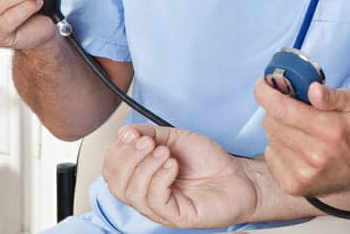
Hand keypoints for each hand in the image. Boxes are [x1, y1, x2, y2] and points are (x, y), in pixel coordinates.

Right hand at [104, 125, 257, 228]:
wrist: (237, 175)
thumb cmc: (208, 160)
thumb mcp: (175, 138)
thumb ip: (149, 133)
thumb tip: (124, 132)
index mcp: (142, 175)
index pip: (112, 170)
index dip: (118, 151)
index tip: (134, 135)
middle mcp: (147, 193)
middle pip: (116, 184)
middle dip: (129, 158)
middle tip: (148, 143)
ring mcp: (160, 207)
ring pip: (134, 193)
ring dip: (146, 166)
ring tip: (165, 152)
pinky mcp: (175, 216)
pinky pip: (156, 201)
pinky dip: (160, 179)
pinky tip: (173, 166)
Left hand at [255, 79, 349, 195]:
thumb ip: (331, 95)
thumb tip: (312, 89)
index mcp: (329, 131)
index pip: (283, 110)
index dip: (266, 94)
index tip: (262, 84)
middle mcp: (315, 155)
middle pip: (272, 122)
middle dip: (276, 110)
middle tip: (290, 108)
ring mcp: (303, 174)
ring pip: (270, 138)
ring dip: (279, 129)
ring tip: (298, 129)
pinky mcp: (294, 186)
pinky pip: (270, 156)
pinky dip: (278, 147)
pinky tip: (296, 146)